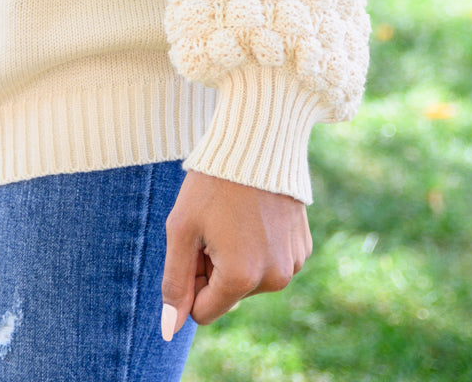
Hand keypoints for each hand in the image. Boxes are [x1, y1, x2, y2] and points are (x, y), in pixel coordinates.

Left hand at [161, 171, 311, 333]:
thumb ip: (175, 283)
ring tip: (234, 215)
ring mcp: (293, 263)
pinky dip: (256, 245)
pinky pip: (270, 262)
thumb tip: (169, 331)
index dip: (190, 279)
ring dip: (235, 256)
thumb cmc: (212, 183)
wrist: (257, 140)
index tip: (192, 244)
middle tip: (212, 224)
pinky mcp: (303, 247)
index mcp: (242, 278)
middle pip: (227, 294)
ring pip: (249, 279)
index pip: (203, 312)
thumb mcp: (182, 230)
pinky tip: (254, 213)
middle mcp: (274, 279)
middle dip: (213, 267)